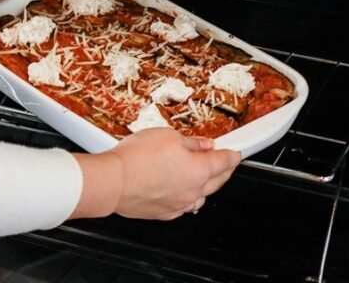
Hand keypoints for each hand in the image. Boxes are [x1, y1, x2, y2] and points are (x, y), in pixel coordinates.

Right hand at [71, 128, 240, 220]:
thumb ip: (191, 142)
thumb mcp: (168, 136)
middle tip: (225, 162)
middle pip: (218, 181)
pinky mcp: (164, 212)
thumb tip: (202, 145)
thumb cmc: (136, 158)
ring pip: (202, 196)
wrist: (113, 181)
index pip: (225, 162)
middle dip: (224, 170)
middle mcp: (193, 191)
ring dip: (206, 185)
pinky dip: (188, 196)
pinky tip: (182, 189)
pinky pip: (184, 205)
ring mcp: (179, 204)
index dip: (233, 155)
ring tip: (203, 175)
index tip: (236, 152)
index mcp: (199, 170)